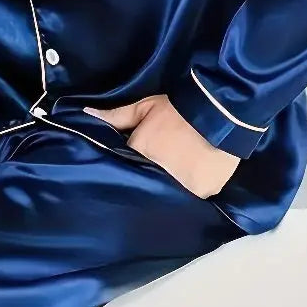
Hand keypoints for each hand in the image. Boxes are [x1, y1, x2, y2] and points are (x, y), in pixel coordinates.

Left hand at [83, 95, 239, 198]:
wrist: (220, 112)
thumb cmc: (176, 110)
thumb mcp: (145, 108)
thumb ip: (116, 116)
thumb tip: (86, 115)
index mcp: (140, 157)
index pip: (126, 170)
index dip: (126, 170)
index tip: (126, 170)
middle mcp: (159, 177)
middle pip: (146, 187)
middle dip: (143, 184)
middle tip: (147, 179)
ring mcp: (183, 189)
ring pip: (168, 197)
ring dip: (165, 192)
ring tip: (168, 185)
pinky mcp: (203, 193)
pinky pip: (191, 198)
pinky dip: (188, 192)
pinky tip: (188, 185)